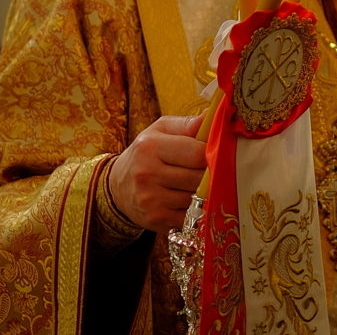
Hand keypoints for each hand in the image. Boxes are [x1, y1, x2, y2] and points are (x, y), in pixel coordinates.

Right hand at [108, 114, 206, 231]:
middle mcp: (148, 174)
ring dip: (204, 192)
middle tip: (214, 169)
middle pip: (198, 177)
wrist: (118, 186)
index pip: (197, 153)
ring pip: (196, 197)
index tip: (218, 152)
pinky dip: (196, 209)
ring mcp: (151, 199)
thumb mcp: (160, 130)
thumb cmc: (146, 152)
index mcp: (150, 147)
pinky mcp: (156, 219)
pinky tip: (191, 200)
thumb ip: (187, 124)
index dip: (213, 153)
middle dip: (211, 174)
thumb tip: (212, 116)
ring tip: (199, 183)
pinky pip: (190, 216)